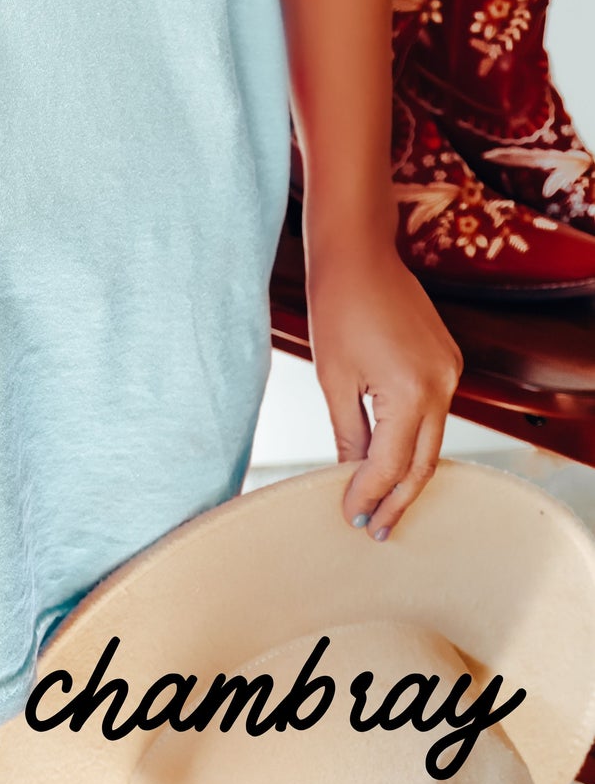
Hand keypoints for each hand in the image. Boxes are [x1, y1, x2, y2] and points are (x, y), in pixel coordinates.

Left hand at [305, 224, 463, 540]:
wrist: (358, 252)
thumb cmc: (337, 306)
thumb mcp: (334, 378)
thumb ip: (349, 434)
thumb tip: (351, 478)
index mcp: (410, 392)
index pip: (390, 465)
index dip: (369, 496)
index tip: (352, 519)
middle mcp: (441, 386)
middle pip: (423, 464)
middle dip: (397, 500)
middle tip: (376, 531)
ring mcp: (450, 372)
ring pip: (432, 441)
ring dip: (407, 473)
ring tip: (382, 504)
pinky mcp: (448, 361)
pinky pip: (435, 413)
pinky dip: (414, 440)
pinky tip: (394, 457)